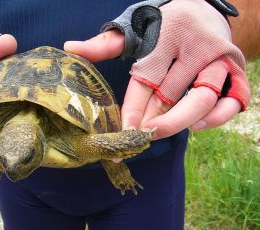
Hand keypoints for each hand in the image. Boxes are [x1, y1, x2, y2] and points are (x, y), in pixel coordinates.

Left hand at [64, 0, 249, 139]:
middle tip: (139, 140)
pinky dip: (216, 118)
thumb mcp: (133, 28)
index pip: (145, 81)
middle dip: (153, 123)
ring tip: (161, 131)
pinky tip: (196, 124)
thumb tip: (69, 47)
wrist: (201, 5)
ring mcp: (219, 59)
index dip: (133, 110)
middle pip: (171, 95)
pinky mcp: (236, 69)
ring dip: (181, 122)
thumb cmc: (162, 21)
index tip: (123, 133)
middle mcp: (195, 48)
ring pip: (203, 99)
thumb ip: (104, 44)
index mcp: (166, 36)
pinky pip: (233, 101)